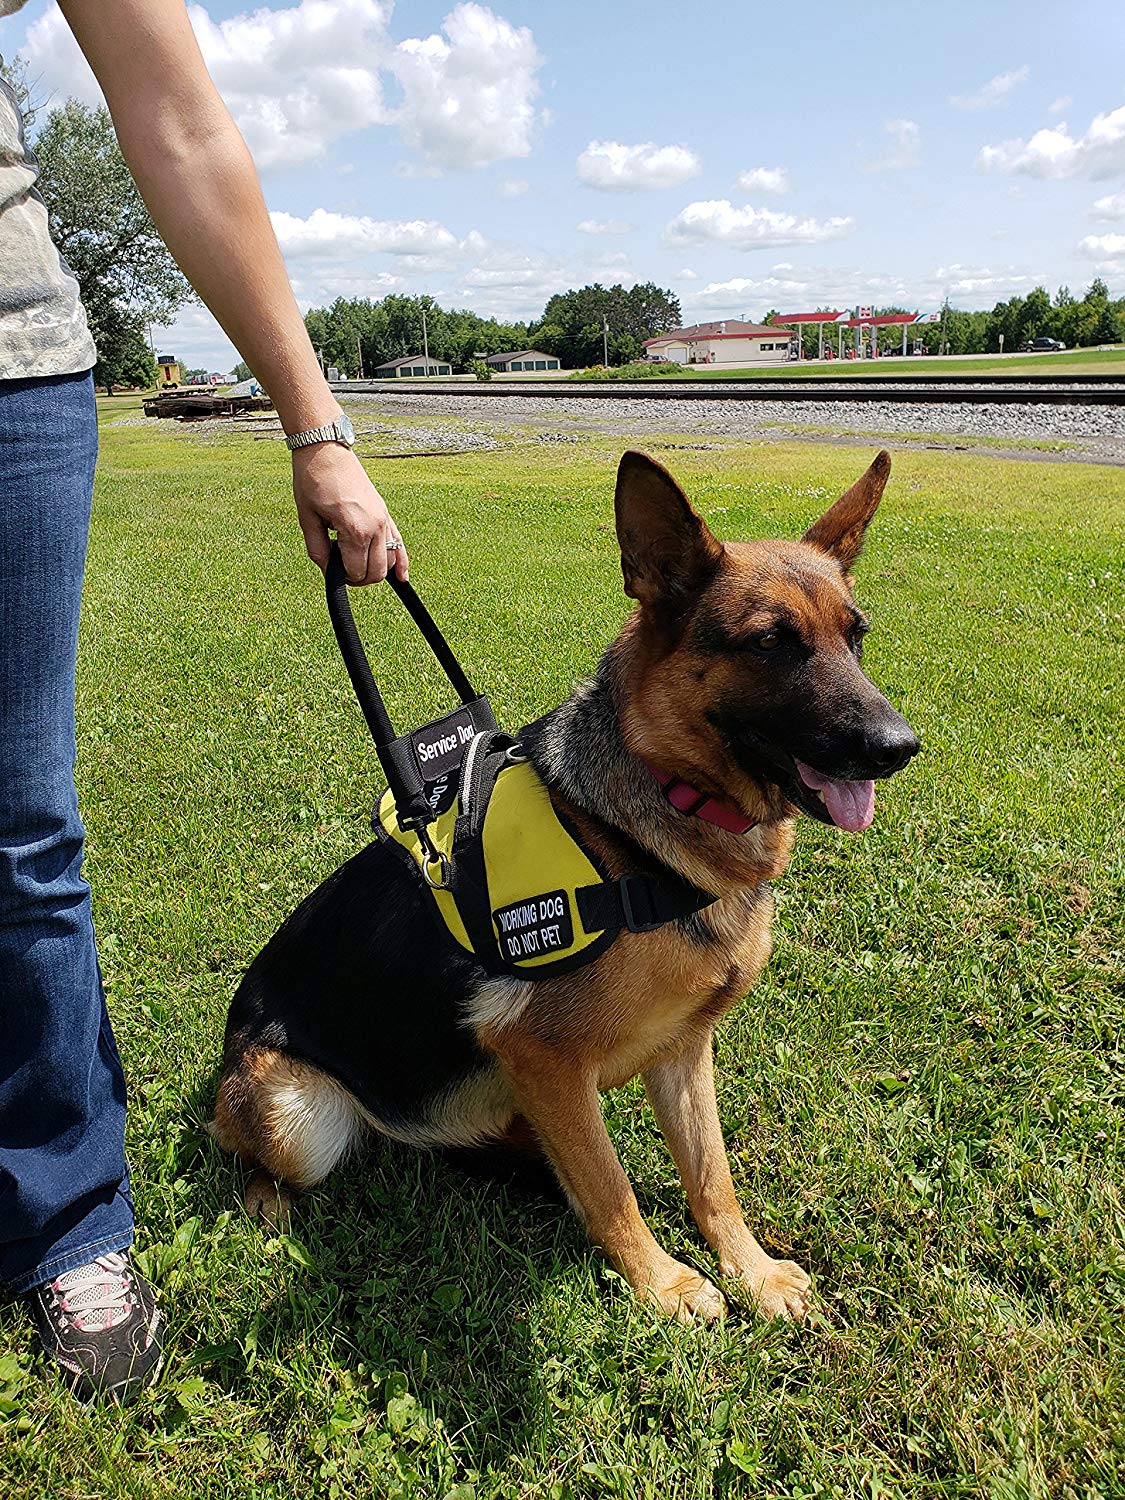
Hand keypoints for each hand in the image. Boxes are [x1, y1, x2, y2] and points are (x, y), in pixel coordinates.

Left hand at [291, 442, 408, 584]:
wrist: (325, 450)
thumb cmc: (313, 481)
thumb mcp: (307, 519)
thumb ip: (318, 551)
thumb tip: (328, 571)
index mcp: (355, 530)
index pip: (356, 572)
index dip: (341, 576)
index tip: (330, 566)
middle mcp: (375, 527)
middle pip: (376, 572)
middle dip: (359, 578)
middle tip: (341, 569)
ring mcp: (383, 519)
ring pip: (389, 561)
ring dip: (374, 570)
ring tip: (355, 562)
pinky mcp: (385, 513)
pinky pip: (399, 544)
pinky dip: (401, 562)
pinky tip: (402, 578)